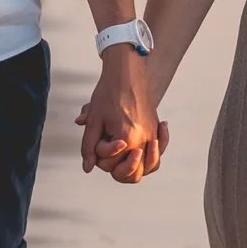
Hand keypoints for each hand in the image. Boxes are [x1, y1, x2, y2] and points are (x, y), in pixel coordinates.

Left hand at [75, 50, 160, 183]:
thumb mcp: (94, 120)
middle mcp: (144, 141)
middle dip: (118, 167)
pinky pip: (159, 152)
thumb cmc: (110, 92)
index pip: (112, 164)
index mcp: (127, 139)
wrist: (127, 73)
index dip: (101, 154)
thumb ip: (89, 147)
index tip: (101, 137)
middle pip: (133, 174)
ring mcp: (153, 135)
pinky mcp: (156, 129)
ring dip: (136, 166)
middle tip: (111, 150)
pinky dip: (152, 154)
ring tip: (125, 155)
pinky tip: (144, 146)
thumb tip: (88, 167)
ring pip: (149, 167)